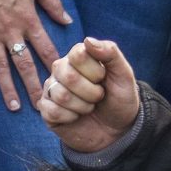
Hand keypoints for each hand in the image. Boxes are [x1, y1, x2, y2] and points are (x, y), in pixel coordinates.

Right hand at [0, 0, 71, 110]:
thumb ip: (53, 3)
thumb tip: (68, 20)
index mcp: (28, 19)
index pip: (45, 48)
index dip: (55, 67)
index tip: (64, 83)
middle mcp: (10, 30)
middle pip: (24, 64)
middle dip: (34, 87)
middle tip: (42, 108)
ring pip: (0, 66)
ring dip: (7, 88)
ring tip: (13, 107)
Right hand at [39, 37, 141, 152]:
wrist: (117, 130)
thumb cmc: (119, 99)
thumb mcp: (124, 75)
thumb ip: (110, 53)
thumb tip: (88, 40)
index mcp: (78, 56)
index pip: (78, 54)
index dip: (95, 71)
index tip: (103, 78)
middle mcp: (61, 69)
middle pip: (67, 75)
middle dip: (91, 92)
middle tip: (98, 97)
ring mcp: (51, 89)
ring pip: (60, 95)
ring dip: (83, 106)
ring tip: (89, 107)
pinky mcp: (46, 109)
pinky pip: (52, 111)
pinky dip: (71, 118)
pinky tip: (76, 117)